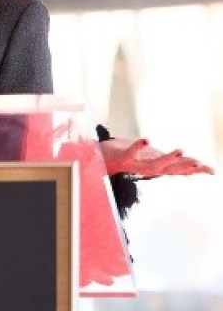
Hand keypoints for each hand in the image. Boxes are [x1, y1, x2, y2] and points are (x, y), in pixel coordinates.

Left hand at [101, 138, 215, 177]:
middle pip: (169, 170)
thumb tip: (200, 165)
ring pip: (152, 166)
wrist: (100, 156)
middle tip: (199, 162)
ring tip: (181, 150)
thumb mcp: (156, 158)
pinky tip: (147, 139)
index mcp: (157, 166)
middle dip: (184, 167)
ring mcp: (134, 164)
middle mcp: (147, 167)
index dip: (194, 171)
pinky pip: (130, 153)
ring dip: (167, 159)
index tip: (212, 170)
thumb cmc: (131, 157)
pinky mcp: (120, 157)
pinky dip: (138, 147)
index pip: (178, 170)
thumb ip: (174, 162)